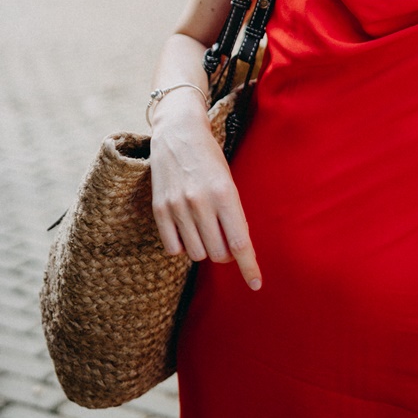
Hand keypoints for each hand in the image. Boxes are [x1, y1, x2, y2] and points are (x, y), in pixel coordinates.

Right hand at [149, 93, 261, 290]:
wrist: (179, 132)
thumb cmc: (210, 158)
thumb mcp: (228, 181)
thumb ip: (232, 214)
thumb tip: (236, 252)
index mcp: (225, 193)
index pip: (240, 242)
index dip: (249, 267)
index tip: (256, 285)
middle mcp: (201, 202)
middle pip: (219, 254)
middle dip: (225, 253)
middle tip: (223, 235)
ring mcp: (178, 207)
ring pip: (197, 254)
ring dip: (204, 248)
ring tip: (203, 226)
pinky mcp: (160, 209)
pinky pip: (173, 249)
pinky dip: (183, 246)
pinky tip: (186, 228)